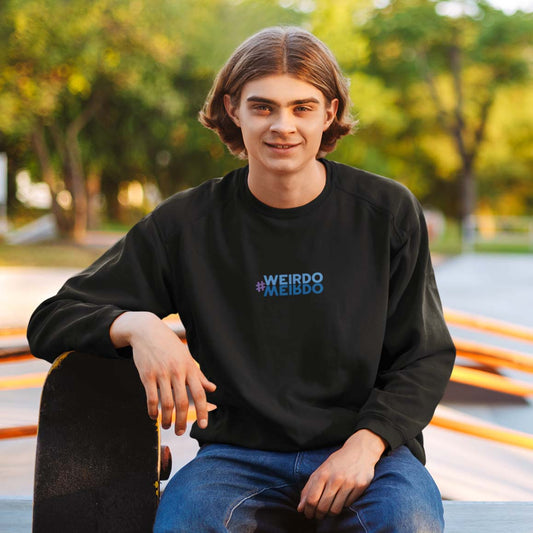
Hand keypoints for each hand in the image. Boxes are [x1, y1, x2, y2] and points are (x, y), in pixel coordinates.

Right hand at [110, 311, 216, 434]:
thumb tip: (212, 388)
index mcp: (189, 368)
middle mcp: (177, 372)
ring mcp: (161, 374)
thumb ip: (199, 375)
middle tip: (181, 432)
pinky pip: (151, 398)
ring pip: (166, 403)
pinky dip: (153, 411)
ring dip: (167, 419)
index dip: (203, 410)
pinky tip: (154, 417)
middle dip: (183, 421)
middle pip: (183, 402)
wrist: (148, 331)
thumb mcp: (187, 357)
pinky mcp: (147, 375)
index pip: (199, 393)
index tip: (203, 425)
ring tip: (167, 426)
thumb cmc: (170, 346)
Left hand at [297, 429, 385, 519]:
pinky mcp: (360, 486)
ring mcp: (348, 482)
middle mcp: (335, 478)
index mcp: (323, 473)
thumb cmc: (337, 463)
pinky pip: (348, 505)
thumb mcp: (321, 470)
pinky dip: (343, 505)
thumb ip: (309, 488)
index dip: (308, 511)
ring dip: (330, 513)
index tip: (309, 515)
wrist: (359, 450)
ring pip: (335, 509)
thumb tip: (300, 508)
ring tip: (329, 510)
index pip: (312, 499)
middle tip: (319, 516)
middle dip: (318, 515)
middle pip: (322, 507)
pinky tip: (342, 499)